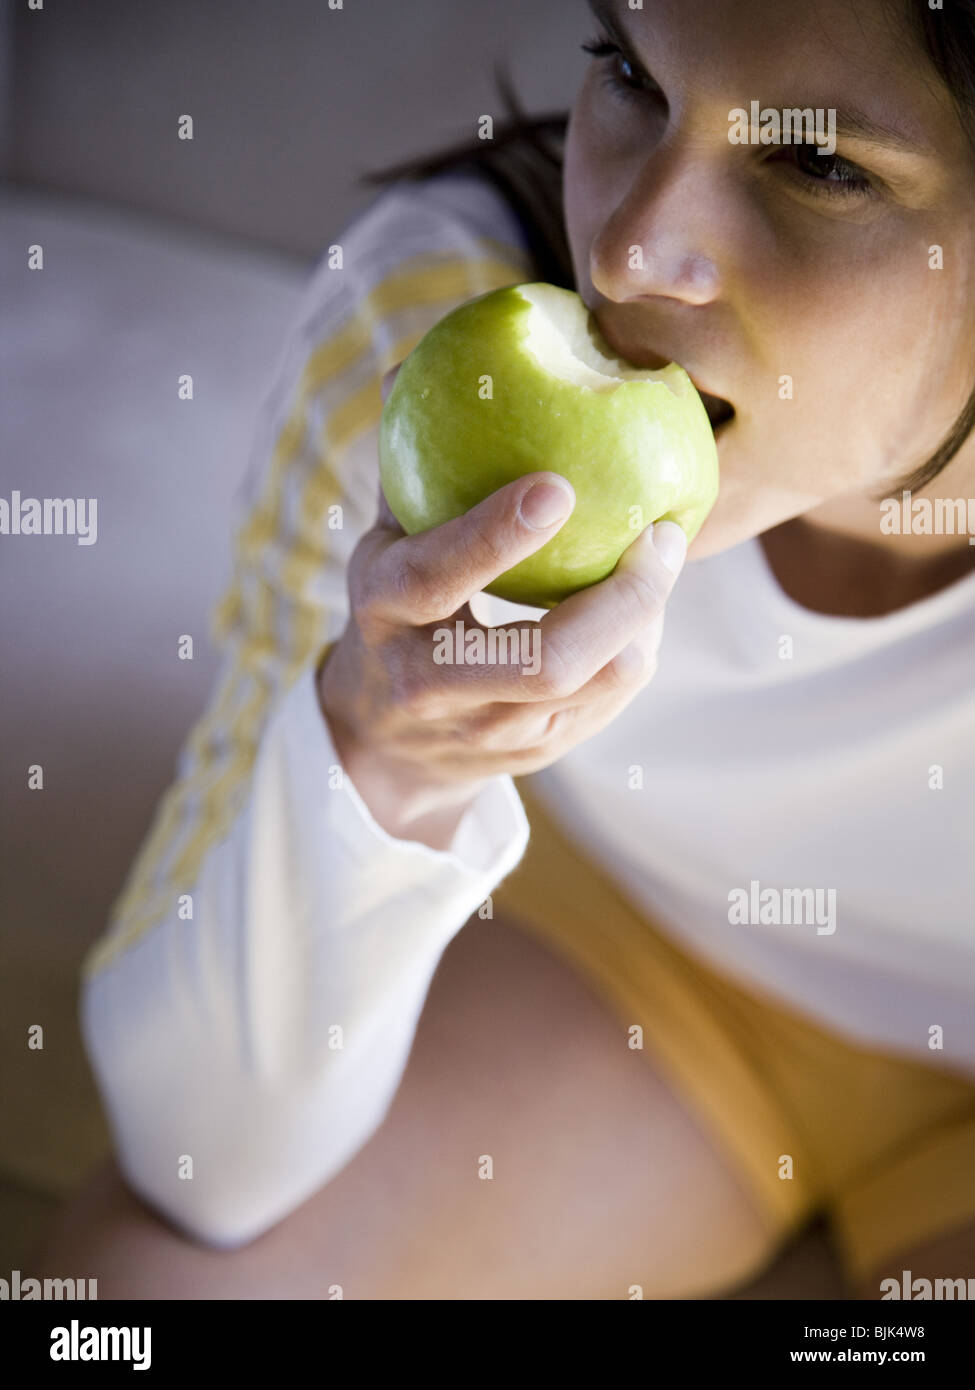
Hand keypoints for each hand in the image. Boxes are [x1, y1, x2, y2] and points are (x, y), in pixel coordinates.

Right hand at [317, 365, 686, 849]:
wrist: (382, 741)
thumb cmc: (394, 610)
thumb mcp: (382, 540)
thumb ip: (408, 465)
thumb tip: (417, 361)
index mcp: (384, 614)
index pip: (435, 578)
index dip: (495, 536)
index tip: (560, 484)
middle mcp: (428, 686)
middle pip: (540, 661)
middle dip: (619, 599)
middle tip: (663, 534)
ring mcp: (484, 733)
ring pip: (589, 687)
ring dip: (644, 621)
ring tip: (663, 558)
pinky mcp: (531, 755)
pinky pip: (606, 704)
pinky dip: (637, 647)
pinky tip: (648, 605)